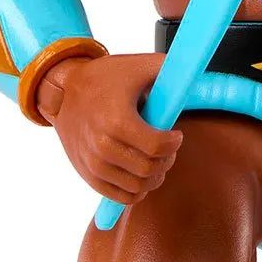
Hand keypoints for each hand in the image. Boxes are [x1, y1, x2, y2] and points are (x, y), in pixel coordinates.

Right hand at [35, 52, 182, 204]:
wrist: (65, 92)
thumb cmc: (105, 77)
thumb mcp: (138, 65)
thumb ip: (169, 69)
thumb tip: (196, 72)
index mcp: (117, 120)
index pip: (156, 147)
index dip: (174, 144)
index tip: (176, 135)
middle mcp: (102, 147)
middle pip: (148, 169)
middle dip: (167, 160)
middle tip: (169, 148)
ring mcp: (93, 164)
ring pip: (136, 187)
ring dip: (154, 177)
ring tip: (157, 160)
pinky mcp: (88, 175)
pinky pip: (119, 196)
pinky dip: (137, 191)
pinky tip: (143, 173)